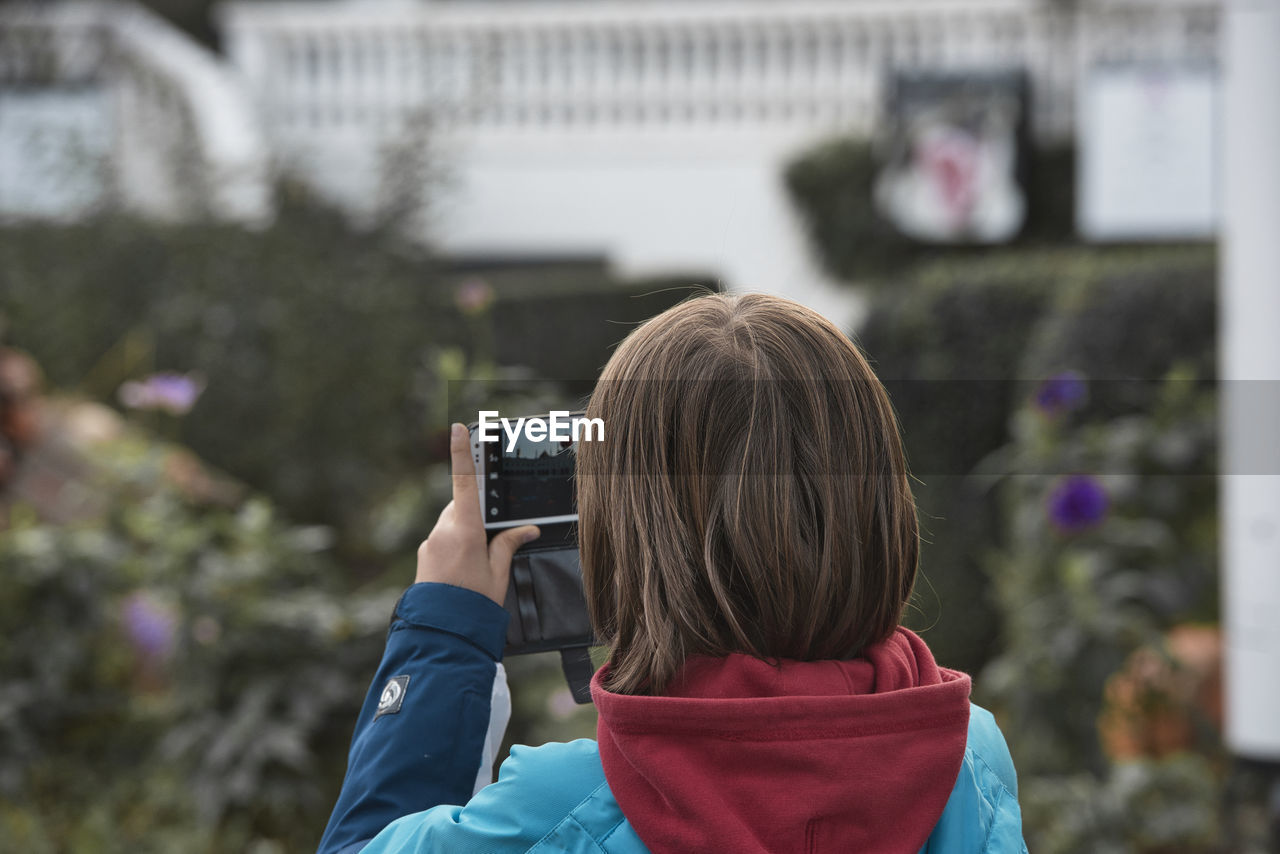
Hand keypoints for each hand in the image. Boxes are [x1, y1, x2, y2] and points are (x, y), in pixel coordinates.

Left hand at [416, 423, 539, 604]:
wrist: (441, 633)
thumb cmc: (473, 605)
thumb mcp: (498, 574)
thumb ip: (508, 545)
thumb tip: (525, 530)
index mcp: (465, 530)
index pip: (465, 482)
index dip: (462, 453)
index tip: (457, 429)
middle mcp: (443, 531)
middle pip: (461, 505)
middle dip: (477, 514)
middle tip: (492, 540)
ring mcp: (430, 543)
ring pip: (452, 523)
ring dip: (466, 532)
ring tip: (478, 565)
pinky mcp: (424, 555)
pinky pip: (443, 539)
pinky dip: (455, 545)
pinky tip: (464, 571)